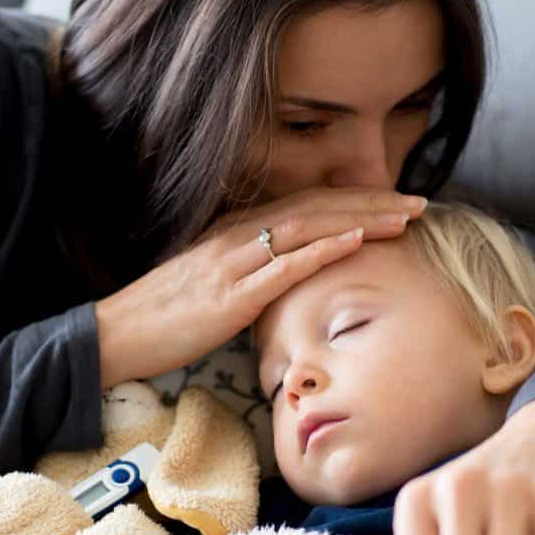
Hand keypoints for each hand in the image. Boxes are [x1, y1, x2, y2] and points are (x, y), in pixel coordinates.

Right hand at [95, 187, 426, 384]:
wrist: (116, 335)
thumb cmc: (162, 318)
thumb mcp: (211, 286)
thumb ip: (247, 275)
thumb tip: (283, 280)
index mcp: (234, 231)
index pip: (305, 205)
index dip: (353, 199)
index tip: (394, 200)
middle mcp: (237, 235)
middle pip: (316, 207)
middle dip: (371, 201)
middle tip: (419, 201)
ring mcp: (234, 261)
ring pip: (308, 228)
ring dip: (361, 218)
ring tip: (403, 217)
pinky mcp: (231, 294)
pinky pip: (285, 265)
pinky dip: (324, 250)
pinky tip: (357, 240)